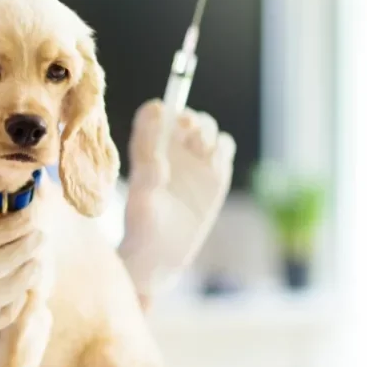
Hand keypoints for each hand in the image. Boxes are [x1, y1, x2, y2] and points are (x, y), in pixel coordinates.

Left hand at [119, 99, 235, 300]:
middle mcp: (170, 152)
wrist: (161, 257)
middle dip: (193, 118)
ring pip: (208, 129)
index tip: (170, 117)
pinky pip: (225, 149)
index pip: (155, 114)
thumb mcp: (143, 193)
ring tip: (201, 149)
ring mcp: (194, 162)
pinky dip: (223, 150)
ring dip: (208, 131)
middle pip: (187, 116)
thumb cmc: (142, 227)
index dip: (165, 109)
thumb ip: (148, 159)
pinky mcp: (214, 176)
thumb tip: (157, 114)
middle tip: (191, 131)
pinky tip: (214, 165)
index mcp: (146, 150)